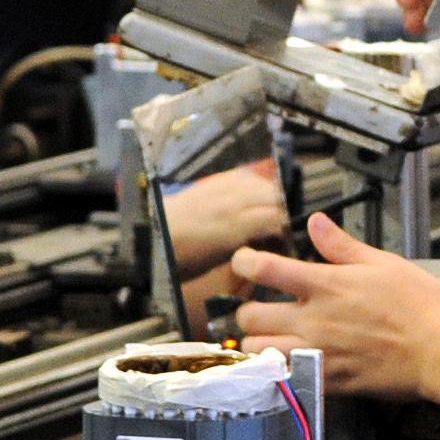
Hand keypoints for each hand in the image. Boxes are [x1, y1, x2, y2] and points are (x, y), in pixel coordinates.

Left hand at [162, 161, 286, 277]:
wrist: (149, 238)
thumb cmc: (180, 259)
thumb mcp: (216, 263)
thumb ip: (246, 250)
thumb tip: (269, 246)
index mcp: (232, 226)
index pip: (275, 217)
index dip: (287, 227)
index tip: (290, 237)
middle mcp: (229, 202)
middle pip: (272, 196)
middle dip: (284, 209)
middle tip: (286, 224)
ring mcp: (219, 189)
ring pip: (259, 182)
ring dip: (271, 194)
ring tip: (276, 207)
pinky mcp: (209, 182)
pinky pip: (241, 176)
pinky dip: (254, 183)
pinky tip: (256, 191)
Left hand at [232, 214, 439, 398]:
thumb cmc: (420, 304)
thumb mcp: (382, 262)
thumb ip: (341, 245)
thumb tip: (316, 223)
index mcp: (325, 285)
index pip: (264, 268)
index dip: (244, 261)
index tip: (245, 261)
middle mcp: (314, 319)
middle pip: (250, 316)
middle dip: (248, 310)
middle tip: (260, 308)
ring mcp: (317, 353)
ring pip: (258, 351)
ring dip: (257, 343)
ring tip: (270, 338)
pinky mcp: (327, 380)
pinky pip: (284, 379)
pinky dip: (277, 371)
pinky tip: (287, 364)